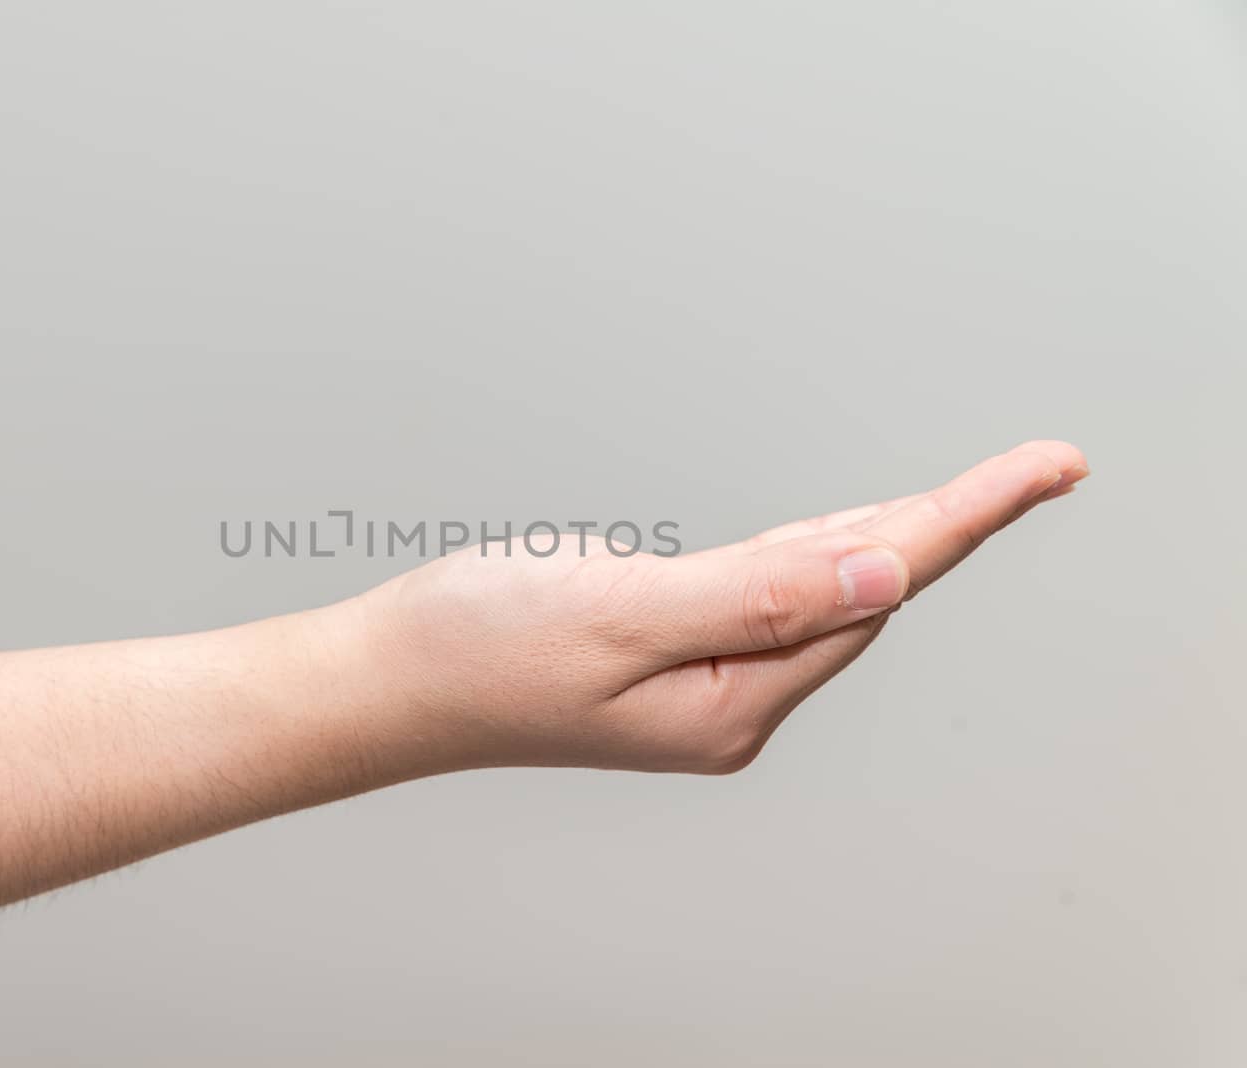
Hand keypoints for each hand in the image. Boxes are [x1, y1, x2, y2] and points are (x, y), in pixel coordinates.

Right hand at [352, 441, 1087, 774]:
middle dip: (952, 524)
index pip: (876, 590)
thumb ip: (760, 596)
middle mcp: (734, 704)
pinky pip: (773, 599)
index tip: (1047, 467)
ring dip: (893, 534)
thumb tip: (885, 571)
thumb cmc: (479, 648)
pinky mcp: (670, 663)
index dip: (964, 517)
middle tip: (1040, 466)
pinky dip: (822, 552)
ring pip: (822, 593)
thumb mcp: (624, 612)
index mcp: (734, 702)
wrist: (389, 683)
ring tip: (980, 493)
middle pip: (866, 595)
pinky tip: (850, 533)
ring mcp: (703, 687)